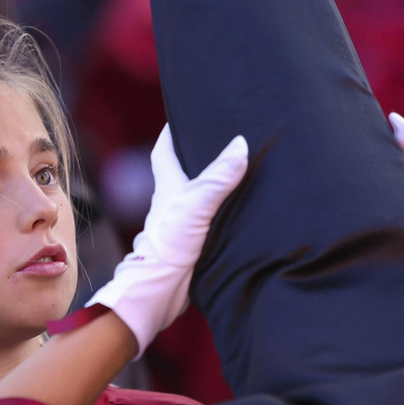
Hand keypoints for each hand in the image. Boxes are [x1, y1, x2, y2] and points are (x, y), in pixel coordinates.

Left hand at [88, 126, 247, 354]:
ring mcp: (182, 224)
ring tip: (242, 173)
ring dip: (215, 188)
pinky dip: (223, 214)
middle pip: (183, 172)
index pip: (164, 150)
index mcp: (168, 184)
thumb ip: (219, 176)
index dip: (172, 132)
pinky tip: (242, 214)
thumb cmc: (170, 241)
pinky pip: (210, 221)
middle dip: (198, 157)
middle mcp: (173, 202)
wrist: (161, 289)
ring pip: (199, 198)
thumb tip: (240, 144)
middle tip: (222, 141)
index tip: (183, 115)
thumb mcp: (197, 202)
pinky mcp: (194, 244)